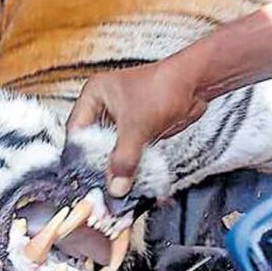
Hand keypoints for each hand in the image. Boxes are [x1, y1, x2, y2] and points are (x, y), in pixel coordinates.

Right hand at [67, 59, 206, 197]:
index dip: (80, 155)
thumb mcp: (136, 126)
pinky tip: (130, 177)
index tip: (84, 176)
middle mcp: (104, 105)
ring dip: (115, 166)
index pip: (77, 131)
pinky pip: (128, 150)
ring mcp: (122, 117)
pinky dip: (129, 163)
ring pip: (112, 148)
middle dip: (98, 163)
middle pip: (93, 142)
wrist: (194, 84)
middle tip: (100, 184)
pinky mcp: (138, 128)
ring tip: (116, 185)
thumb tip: (116, 185)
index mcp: (94, 94)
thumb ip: (124, 159)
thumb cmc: (163, 86)